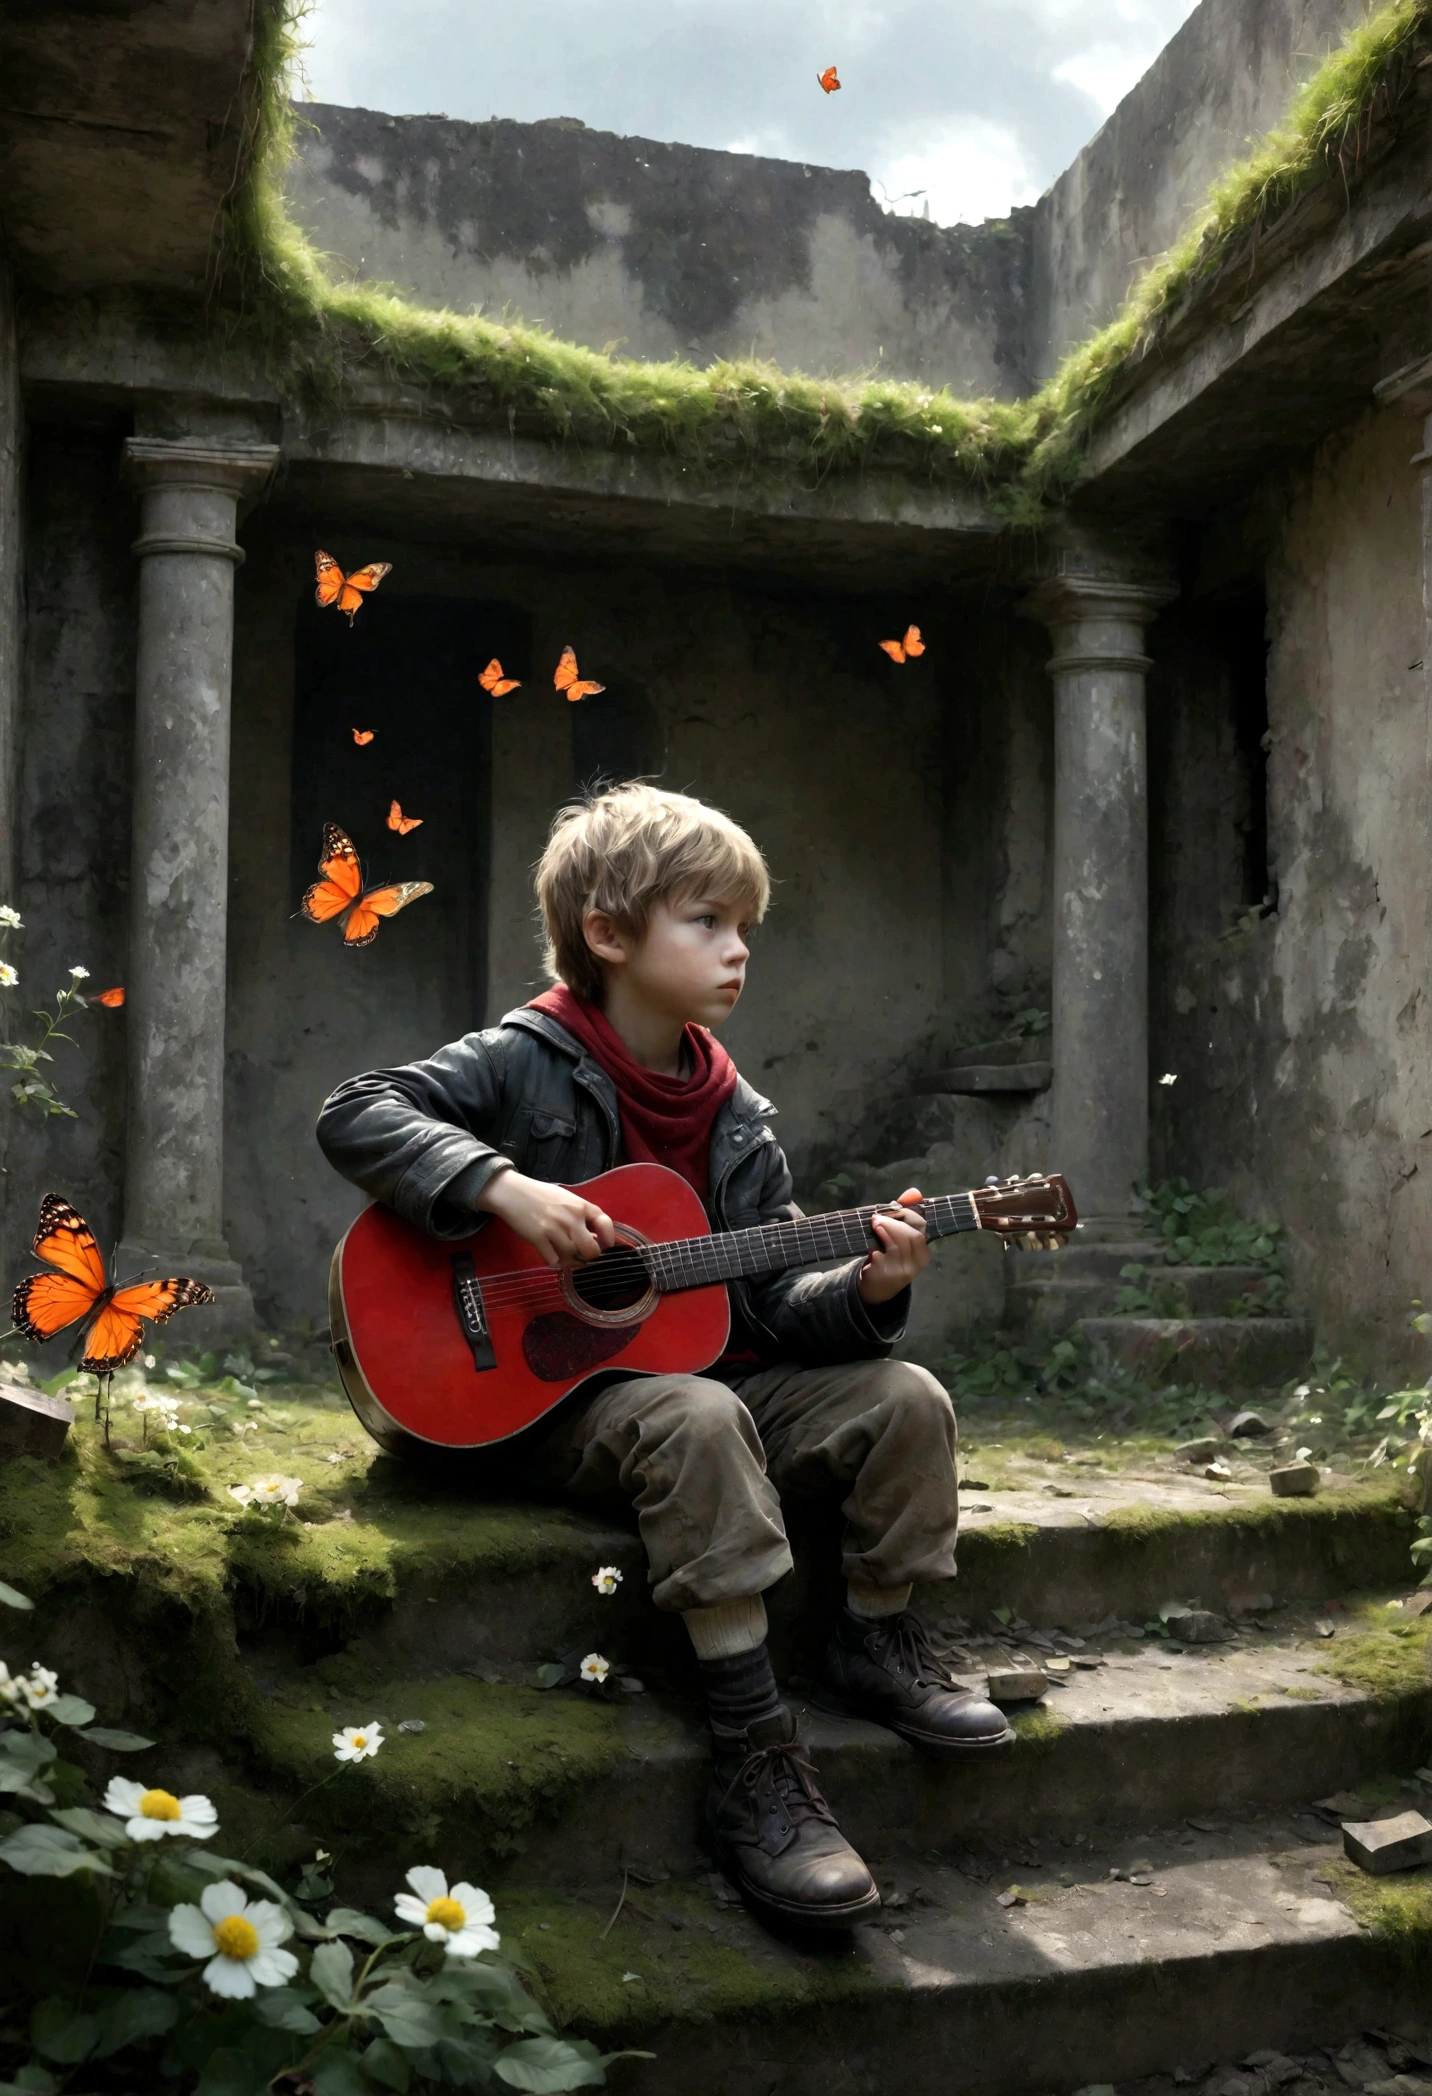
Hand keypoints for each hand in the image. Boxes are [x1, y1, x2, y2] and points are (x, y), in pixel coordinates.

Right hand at [475, 1167, 615, 1266]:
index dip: (608, 1238)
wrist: (512, 1192)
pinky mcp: (538, 1239)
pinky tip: (552, 1256)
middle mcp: (571, 1218)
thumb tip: (595, 1237)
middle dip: (589, 1256)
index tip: (605, 1245)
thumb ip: (582, 1215)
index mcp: (581, 1206)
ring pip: (572, 1257)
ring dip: (570, 1261)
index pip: (605, 1224)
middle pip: (591, 1250)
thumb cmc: (541, 1195)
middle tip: (582, 1255)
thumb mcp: (567, 1199)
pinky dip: (555, 1262)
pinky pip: (553, 1260)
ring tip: (566, 1256)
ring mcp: (554, 1230)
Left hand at [857, 1188, 929, 1305]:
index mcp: (923, 1251)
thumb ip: (905, 1213)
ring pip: (897, 1246)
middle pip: (911, 1237)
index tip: (894, 1207)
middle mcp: (917, 1263)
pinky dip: (874, 1248)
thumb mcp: (898, 1235)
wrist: (877, 1287)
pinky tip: (870, 1247)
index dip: (908, 1215)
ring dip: (884, 1231)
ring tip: (874, 1224)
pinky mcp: (887, 1277)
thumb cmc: (889, 1256)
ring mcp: (903, 1271)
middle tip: (877, 1217)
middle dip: (894, 1223)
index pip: (922, 1228)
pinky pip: (882, 1258)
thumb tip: (914, 1192)